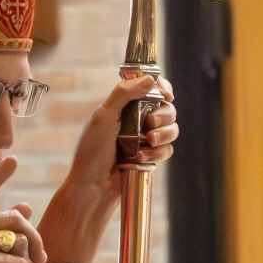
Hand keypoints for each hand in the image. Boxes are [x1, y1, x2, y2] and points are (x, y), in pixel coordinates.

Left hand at [37, 75, 177, 262]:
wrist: (92, 185)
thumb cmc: (91, 150)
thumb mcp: (103, 116)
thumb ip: (124, 94)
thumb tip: (150, 78)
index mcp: (124, 106)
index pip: (151, 89)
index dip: (162, 88)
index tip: (165, 94)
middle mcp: (137, 120)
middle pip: (167, 108)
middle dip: (163, 114)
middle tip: (150, 123)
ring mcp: (144, 139)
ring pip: (171, 129)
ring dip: (163, 133)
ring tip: (148, 141)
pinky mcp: (149, 156)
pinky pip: (167, 149)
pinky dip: (156, 152)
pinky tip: (140, 158)